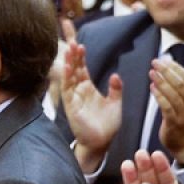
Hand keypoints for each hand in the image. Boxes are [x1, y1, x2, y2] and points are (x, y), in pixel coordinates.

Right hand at [60, 40, 121, 172]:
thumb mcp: (116, 103)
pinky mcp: (71, 106)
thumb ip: (116, 89)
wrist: (101, 142)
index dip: (80, 56)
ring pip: (69, 77)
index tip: (80, 44)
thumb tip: (116, 75)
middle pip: (74, 69)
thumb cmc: (107, 125)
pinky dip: (67, 78)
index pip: (82, 68)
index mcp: (88, 88)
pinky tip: (68, 67)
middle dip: (72, 55)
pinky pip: (67, 90)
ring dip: (68, 63)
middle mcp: (78, 91)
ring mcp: (73, 98)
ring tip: (69, 49)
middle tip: (72, 41)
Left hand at [150, 56, 183, 162]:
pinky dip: (159, 96)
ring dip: (162, 82)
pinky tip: (152, 88)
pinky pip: (166, 107)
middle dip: (167, 71)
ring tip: (151, 73)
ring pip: (173, 94)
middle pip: (180, 84)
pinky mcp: (174, 123)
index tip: (164, 59)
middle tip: (155, 62)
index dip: (176, 67)